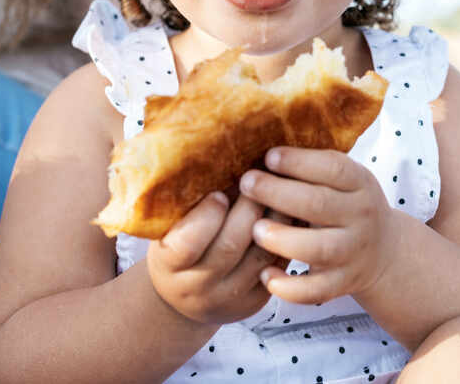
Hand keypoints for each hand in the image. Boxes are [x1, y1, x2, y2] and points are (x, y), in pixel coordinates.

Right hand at [146, 191, 281, 324]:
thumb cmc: (177, 248)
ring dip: (276, 219)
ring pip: (261, 256)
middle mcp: (197, 287)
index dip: (206, 216)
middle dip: (249, 208)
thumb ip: (186, 206)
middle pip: (230, 246)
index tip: (218, 193)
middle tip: (260, 179)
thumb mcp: (168, 230)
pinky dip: (287, 237)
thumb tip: (218, 159)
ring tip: (283, 189)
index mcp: (168, 266)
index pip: (187, 244)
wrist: (185, 296)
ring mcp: (229, 299)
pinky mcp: (256, 300)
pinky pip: (278, 265)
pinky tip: (291, 213)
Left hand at [240, 147, 397, 304]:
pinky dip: (290, 288)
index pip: (333, 168)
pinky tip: (265, 277)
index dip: (299, 161)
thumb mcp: (343, 180)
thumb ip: (312, 168)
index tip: (268, 156)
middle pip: (320, 204)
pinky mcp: (343, 282)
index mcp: (359, 183)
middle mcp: (360, 215)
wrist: (383, 252)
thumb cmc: (346, 205)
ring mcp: (353, 252)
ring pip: (319, 249)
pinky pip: (317, 290)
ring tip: (255, 230)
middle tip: (246, 183)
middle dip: (279, 193)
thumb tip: (259, 145)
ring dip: (284, 240)